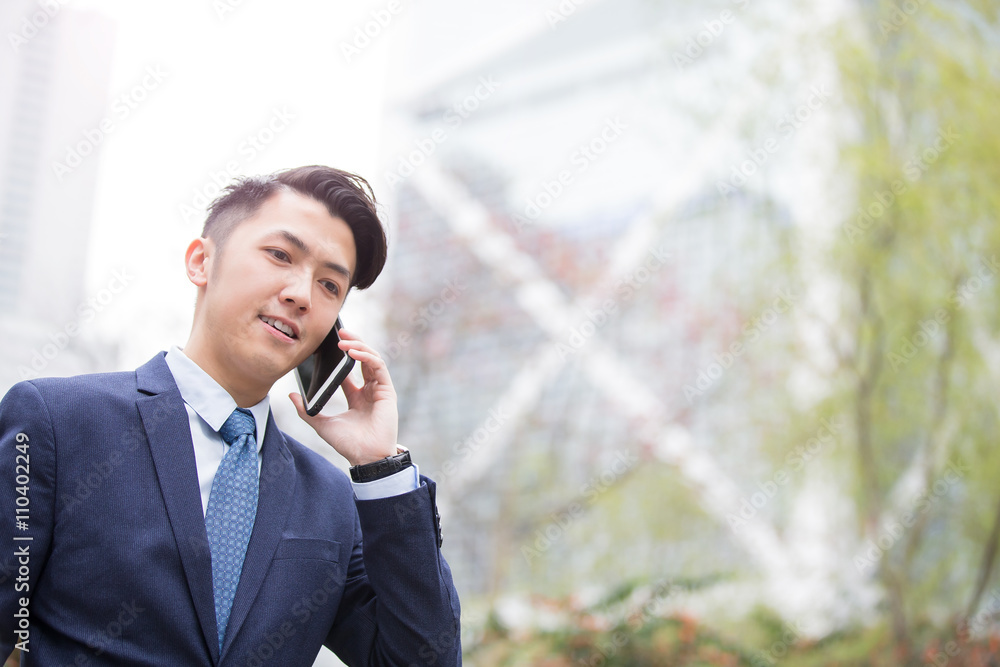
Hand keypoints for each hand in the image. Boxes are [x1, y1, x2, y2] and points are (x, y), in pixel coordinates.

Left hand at [289, 328, 398, 465]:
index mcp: (356, 396)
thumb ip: (306, 410)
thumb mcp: (321, 424)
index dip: (341, 355)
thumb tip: (291, 396)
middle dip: (352, 343)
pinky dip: (366, 356)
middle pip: (363, 359)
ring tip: (343, 341)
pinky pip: (378, 366)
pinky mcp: (387, 391)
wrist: (365, 457)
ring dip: (359, 346)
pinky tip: (353, 352)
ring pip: (372, 358)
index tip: (328, 344)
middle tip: (338, 333)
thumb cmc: (348, 444)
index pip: (349, 369)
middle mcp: (369, 390)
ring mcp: (379, 390)